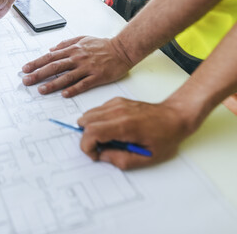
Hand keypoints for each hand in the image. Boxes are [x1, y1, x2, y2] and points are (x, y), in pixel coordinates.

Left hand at [22, 36, 133, 96]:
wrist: (123, 48)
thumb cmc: (102, 45)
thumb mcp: (82, 39)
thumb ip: (66, 44)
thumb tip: (51, 49)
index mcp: (73, 49)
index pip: (50, 57)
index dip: (36, 63)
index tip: (25, 69)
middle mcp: (77, 58)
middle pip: (54, 66)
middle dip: (38, 74)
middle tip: (27, 81)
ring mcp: (87, 67)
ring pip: (66, 76)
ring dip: (52, 84)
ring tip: (41, 90)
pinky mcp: (97, 76)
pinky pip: (83, 84)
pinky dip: (73, 89)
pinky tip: (64, 94)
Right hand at [78, 97, 195, 169]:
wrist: (175, 116)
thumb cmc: (166, 135)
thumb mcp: (147, 157)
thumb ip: (122, 160)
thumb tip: (103, 156)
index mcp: (125, 126)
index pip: (91, 132)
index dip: (87, 147)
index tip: (95, 154)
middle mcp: (118, 112)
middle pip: (85, 122)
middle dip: (87, 139)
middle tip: (100, 148)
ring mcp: (116, 104)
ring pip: (88, 115)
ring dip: (90, 129)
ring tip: (106, 138)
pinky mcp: (116, 101)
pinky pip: (97, 110)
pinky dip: (97, 121)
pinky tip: (111, 128)